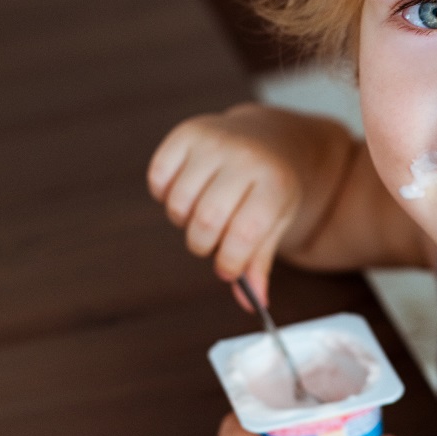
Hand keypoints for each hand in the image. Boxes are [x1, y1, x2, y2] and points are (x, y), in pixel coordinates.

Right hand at [147, 104, 352, 306]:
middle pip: (205, 222)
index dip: (230, 263)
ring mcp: (214, 141)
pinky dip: (165, 194)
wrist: (271, 140)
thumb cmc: (273, 189)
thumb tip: (253, 302)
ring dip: (185, 221)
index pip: (243, 235)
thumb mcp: (278, 224)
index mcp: (275, 182)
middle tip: (214, 241)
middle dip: (204, 245)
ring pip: (178, 204)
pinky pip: (158, 178)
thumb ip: (261, 263)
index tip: (229, 269)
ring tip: (204, 212)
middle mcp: (245, 157)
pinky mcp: (187, 133)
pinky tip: (189, 189)